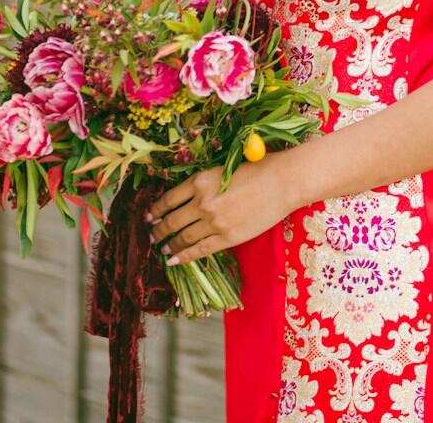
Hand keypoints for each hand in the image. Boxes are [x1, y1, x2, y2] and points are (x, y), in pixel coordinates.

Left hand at [145, 160, 297, 266]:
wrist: (282, 182)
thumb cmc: (256, 170)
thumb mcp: (221, 171)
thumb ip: (202, 185)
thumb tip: (185, 200)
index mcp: (199, 181)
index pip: (168, 200)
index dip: (156, 210)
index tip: (150, 216)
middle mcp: (201, 202)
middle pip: (172, 221)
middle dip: (159, 230)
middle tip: (152, 235)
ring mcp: (213, 222)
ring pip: (183, 238)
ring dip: (169, 245)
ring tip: (163, 250)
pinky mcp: (227, 237)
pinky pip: (199, 250)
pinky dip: (184, 257)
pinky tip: (174, 261)